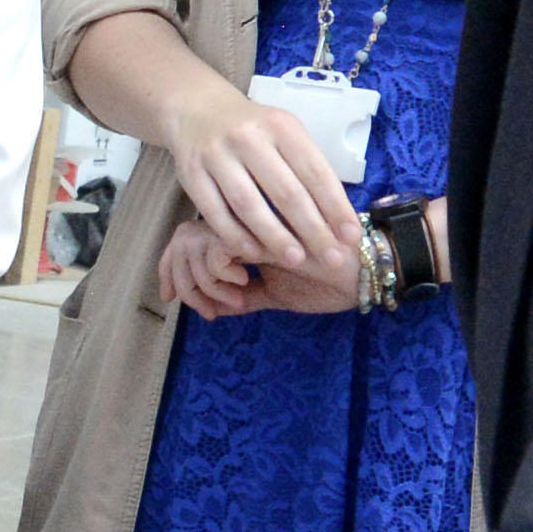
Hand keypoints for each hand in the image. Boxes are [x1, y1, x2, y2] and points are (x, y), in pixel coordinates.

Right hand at [146, 68, 361, 283]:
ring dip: (275, 237)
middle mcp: (248, 137)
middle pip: (286, 192)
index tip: (351, 236)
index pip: (315, 171)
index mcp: (281, 126)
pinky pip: (215, 212)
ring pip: (249, 204)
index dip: (335, 207)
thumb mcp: (284, 133)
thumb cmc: (253, 130)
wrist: (197, 110)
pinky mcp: (191, 174)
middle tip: (332, 259)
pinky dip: (235, 236)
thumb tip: (338, 217)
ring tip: (296, 260)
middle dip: (313, 229)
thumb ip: (306, 166)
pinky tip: (253, 254)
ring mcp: (216, 155)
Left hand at [162, 216, 368, 318]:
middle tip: (187, 303)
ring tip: (226, 300)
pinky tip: (240, 285)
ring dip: (198, 280)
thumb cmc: (328, 281)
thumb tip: (217, 309)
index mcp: (245, 232)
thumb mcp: (278, 294)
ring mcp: (251, 223)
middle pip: (182, 238)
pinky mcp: (262, 233)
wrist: (365, 273)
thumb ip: (249, 295)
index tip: (167, 293)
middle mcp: (244, 222)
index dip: (172, 266)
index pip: (189, 238)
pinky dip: (218, 273)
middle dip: (175, 274)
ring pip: (194, 243)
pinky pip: (219, 248)